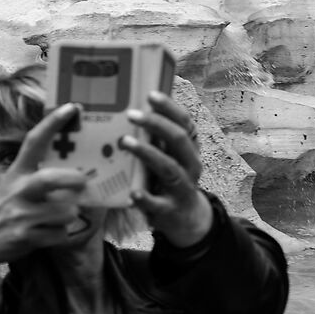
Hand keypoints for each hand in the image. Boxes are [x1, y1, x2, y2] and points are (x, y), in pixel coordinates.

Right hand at [0, 103, 92, 290]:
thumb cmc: (5, 208)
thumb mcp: (13, 185)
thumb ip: (37, 177)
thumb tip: (77, 173)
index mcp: (16, 172)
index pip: (34, 141)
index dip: (53, 123)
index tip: (71, 107)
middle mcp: (18, 190)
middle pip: (51, 179)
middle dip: (74, 180)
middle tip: (83, 182)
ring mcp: (21, 214)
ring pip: (65, 211)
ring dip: (69, 214)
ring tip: (60, 215)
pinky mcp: (26, 236)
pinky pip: (60, 234)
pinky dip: (60, 234)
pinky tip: (48, 233)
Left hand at [125, 91, 212, 247]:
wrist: (186, 219)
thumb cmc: (169, 177)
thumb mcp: (168, 155)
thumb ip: (154, 135)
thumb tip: (129, 103)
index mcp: (188, 149)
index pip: (185, 123)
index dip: (169, 108)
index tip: (150, 94)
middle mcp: (189, 166)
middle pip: (178, 140)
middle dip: (156, 124)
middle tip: (131, 114)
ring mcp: (181, 189)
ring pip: (169, 168)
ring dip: (147, 153)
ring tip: (125, 142)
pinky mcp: (169, 211)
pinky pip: (157, 204)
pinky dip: (145, 198)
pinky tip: (133, 193)